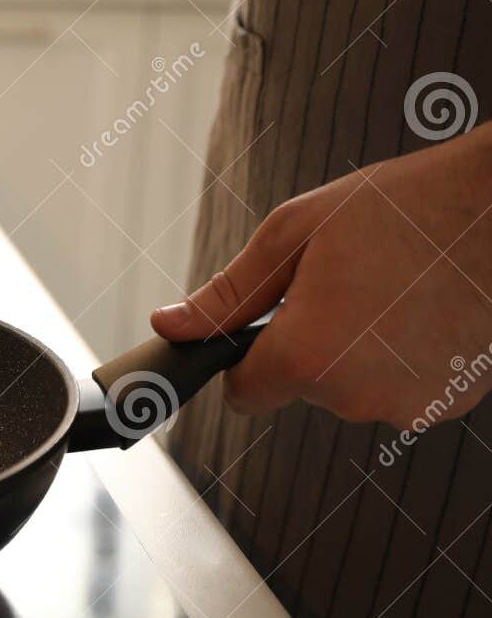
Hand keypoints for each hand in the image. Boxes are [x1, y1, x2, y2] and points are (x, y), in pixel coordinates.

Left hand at [151, 127, 491, 429]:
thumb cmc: (402, 211)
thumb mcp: (292, 236)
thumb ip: (225, 295)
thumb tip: (169, 325)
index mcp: (304, 358)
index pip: (243, 393)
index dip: (247, 356)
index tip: (271, 320)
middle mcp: (354, 397)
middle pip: (300, 387)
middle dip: (308, 342)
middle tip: (345, 283)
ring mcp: (408, 406)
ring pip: (351, 388)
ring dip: (357, 350)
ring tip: (390, 289)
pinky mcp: (449, 404)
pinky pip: (399, 388)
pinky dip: (401, 358)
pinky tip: (420, 310)